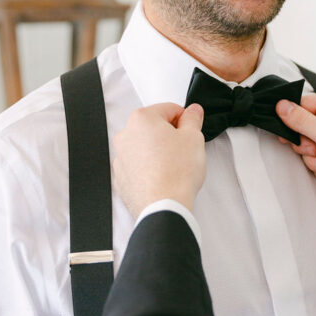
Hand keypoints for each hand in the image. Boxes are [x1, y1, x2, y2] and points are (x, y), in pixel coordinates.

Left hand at [113, 103, 205, 217]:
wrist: (163, 206)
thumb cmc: (176, 173)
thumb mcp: (194, 138)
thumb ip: (193, 119)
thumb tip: (192, 112)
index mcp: (142, 119)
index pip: (169, 109)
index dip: (185, 119)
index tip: (191, 130)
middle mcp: (126, 135)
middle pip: (154, 127)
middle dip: (170, 135)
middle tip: (184, 150)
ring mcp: (121, 158)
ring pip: (145, 147)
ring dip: (159, 151)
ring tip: (174, 166)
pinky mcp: (122, 177)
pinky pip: (138, 166)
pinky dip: (149, 168)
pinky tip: (163, 176)